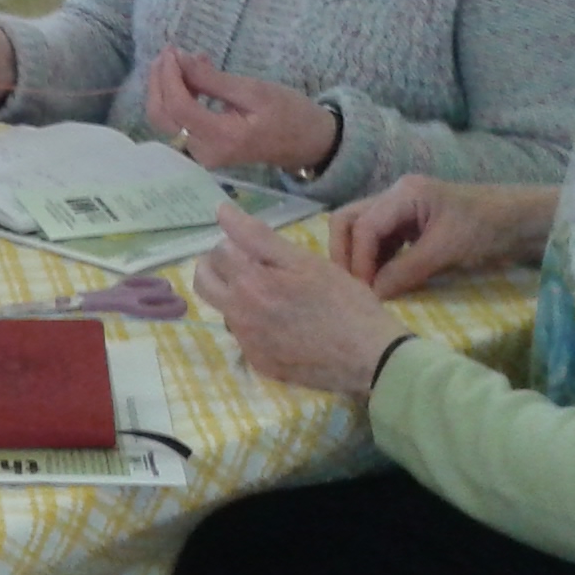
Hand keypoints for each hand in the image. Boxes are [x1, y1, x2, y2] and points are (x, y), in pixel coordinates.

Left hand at [146, 49, 336, 172]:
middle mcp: (204, 152)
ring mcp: (201, 154)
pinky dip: (179, 96)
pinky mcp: (203, 149)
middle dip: (159, 81)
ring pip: (166, 120)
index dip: (169, 77)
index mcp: (221, 138)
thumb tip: (179, 60)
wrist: (309, 143)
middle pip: (162, 116)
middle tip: (170, 52)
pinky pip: (179, 122)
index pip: (179, 108)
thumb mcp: (254, 91)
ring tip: (185, 59)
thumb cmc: (289, 114)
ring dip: (167, 87)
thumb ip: (213, 79)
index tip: (172, 52)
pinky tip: (194, 75)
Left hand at [194, 203, 407, 395]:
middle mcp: (238, 315)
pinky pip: (244, 337)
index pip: (217, 250)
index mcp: (249, 283)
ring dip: (237, 297)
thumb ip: (257, 236)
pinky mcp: (259, 364)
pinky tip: (287, 325)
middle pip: (204, 282)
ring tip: (275, 297)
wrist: (370, 357)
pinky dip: (256, 326)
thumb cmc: (344, 302)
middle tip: (250, 266)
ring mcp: (247, 343)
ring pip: (224, 309)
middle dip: (219, 268)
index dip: (236, 243)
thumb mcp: (305, 261)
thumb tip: (220, 210)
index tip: (257, 248)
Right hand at [331, 175, 560, 298]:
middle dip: (345, 254)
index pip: (361, 225)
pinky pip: (381, 243)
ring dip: (359, 260)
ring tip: (366, 290)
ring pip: (362, 233)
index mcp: (403, 193)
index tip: (365, 292)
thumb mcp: (447, 249)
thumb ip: (406, 270)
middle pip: (349, 221)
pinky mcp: (411, 227)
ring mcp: (402, 211)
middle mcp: (395, 197)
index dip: (357, 260)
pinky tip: (382, 282)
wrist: (525, 223)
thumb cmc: (489, 228)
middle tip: (352, 288)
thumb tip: (373, 295)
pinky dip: (375, 262)